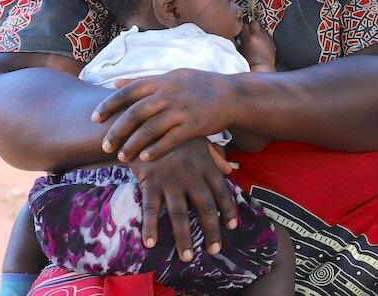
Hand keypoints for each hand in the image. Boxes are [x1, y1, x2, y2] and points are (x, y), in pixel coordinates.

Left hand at [92, 68, 238, 161]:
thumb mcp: (172, 76)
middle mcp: (169, 94)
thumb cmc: (200, 85)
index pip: (128, 91)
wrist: (232, 94)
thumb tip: (115, 82)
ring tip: (122, 156)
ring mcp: (182, 110)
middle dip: (117, 131)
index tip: (94, 118)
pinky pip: (170, 140)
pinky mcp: (194, 126)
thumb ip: (144, 81)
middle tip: (105, 145)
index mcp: (162, 81)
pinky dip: (156, 150)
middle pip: (135, 113)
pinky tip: (145, 158)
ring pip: (150, 129)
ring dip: (133, 144)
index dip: (109, 104)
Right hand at [127, 138, 237, 260]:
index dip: (228, 209)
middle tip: (215, 249)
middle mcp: (191, 176)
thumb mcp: (198, 138)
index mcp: (205, 165)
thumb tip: (231, 169)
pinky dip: (150, 227)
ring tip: (188, 256)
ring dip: (184, 238)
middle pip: (205, 208)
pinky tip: (151, 243)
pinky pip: (150, 209)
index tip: (233, 225)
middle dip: (212, 230)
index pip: (222, 190)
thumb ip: (215, 155)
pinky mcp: (150, 183)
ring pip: (180, 215)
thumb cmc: (173, 130)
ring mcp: (170, 181)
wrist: (144, 120)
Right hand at [237, 20, 274, 71]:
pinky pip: (266, 34)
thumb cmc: (249, 62)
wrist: (262, 68)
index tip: (239, 27)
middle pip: (254, 23)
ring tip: (254, 34)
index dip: (241, 26)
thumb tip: (237, 35)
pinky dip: (263, 35)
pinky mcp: (271, 41)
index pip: (243, 25)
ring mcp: (266, 38)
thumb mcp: (240, 50)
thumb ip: (239, 41)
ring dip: (257, 29)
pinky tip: (260, 40)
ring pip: (261, 27)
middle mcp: (259, 36)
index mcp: (249, 38)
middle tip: (247, 29)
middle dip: (250, 25)